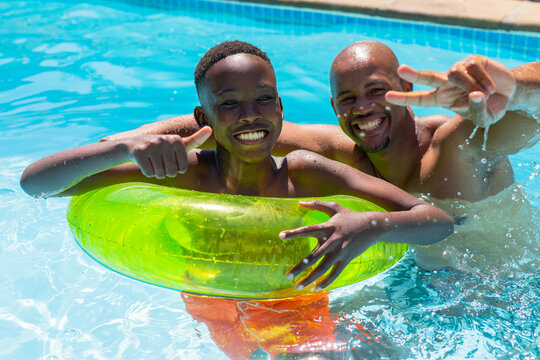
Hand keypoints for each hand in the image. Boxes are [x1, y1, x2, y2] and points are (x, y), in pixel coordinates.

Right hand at [123, 126, 211, 178]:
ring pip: (160, 174)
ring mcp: (152, 145)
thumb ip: (195, 139)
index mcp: (177, 140)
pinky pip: (149, 173)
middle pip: (171, 172)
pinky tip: (144, 163)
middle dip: (166, 172)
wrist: (133, 145)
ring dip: (156, 173)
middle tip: (160, 162)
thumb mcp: (179, 143)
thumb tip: (210, 128)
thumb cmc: (161, 148)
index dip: (176, 169)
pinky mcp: (140, 152)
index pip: (182, 168)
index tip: (170, 160)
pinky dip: (147, 172)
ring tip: (153, 162)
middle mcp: (165, 140)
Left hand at [279, 200, 380, 289]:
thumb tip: (299, 202)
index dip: (294, 233)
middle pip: (313, 256)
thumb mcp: (335, 207)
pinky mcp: (346, 259)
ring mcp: (339, 252)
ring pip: (322, 268)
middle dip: (300, 267)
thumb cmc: (350, 216)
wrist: (372, 227)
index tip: (280, 236)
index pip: (307, 230)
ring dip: (310, 278)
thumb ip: (316, 204)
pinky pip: (335, 273)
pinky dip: (326, 282)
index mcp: (327, 227)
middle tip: (287, 276)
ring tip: (298, 286)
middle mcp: (331, 241)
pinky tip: (316, 288)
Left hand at [386, 55, 515, 127]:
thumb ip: (476, 109)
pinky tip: (491, 86)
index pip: (419, 99)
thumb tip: (474, 94)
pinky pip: (473, 69)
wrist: (508, 94)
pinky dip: (483, 80)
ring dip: (471, 86)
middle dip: (414, 74)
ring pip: (456, 75)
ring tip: (486, 94)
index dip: (404, 98)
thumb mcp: (483, 118)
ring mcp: (458, 69)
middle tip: (400, 69)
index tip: (387, 97)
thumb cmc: (490, 108)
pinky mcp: (472, 60)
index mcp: (441, 98)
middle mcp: (445, 83)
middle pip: (427, 77)